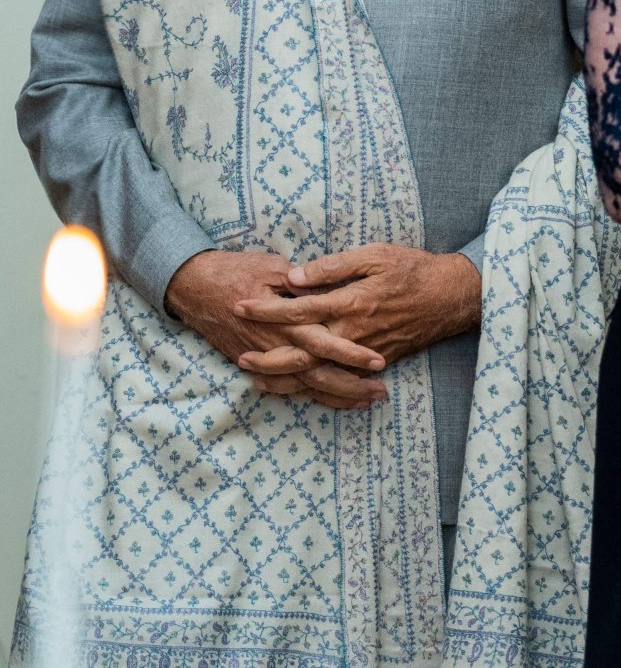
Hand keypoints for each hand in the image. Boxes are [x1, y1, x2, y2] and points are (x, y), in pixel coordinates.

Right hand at [165, 250, 386, 409]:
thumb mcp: (271, 266)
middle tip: (381, 393)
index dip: (350, 353)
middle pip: (317, 374)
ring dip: (336, 396)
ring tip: (366, 401)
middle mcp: (275, 344)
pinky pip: (286, 386)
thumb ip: (301, 281)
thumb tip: (329, 290)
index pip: (323, 342)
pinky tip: (332, 400)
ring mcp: (264, 357)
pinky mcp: (256, 363)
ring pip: (303, 386)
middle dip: (350, 385)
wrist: (193, 286)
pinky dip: (308, 396)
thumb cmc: (235, 270)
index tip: (378, 361)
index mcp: (283, 319)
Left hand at [233, 244, 481, 380]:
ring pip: (318, 373)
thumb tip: (296, 277)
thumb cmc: (412, 269)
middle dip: (267, 355)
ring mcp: (364, 353)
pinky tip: (297, 388)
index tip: (240, 305)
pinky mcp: (375, 363)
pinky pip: (341, 381)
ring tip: (257, 378)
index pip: (298, 309)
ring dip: (285, 377)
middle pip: (301, 352)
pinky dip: (316, 389)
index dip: (267, 309)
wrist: (451, 297)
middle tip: (238, 354)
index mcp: (350, 303)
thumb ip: (333, 268)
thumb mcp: (374, 255)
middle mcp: (353, 333)